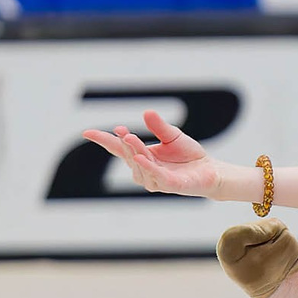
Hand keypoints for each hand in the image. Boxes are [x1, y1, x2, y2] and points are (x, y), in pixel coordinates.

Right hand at [80, 110, 221, 197]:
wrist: (210, 170)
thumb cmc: (189, 155)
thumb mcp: (172, 136)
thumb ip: (159, 126)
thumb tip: (146, 112)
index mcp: (142, 156)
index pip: (118, 149)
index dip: (103, 141)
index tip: (86, 132)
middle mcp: (145, 170)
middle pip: (129, 156)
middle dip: (124, 144)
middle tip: (122, 131)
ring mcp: (156, 179)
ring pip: (140, 166)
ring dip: (134, 152)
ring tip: (131, 138)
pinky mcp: (170, 185)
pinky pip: (156, 177)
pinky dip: (148, 168)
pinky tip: (142, 157)